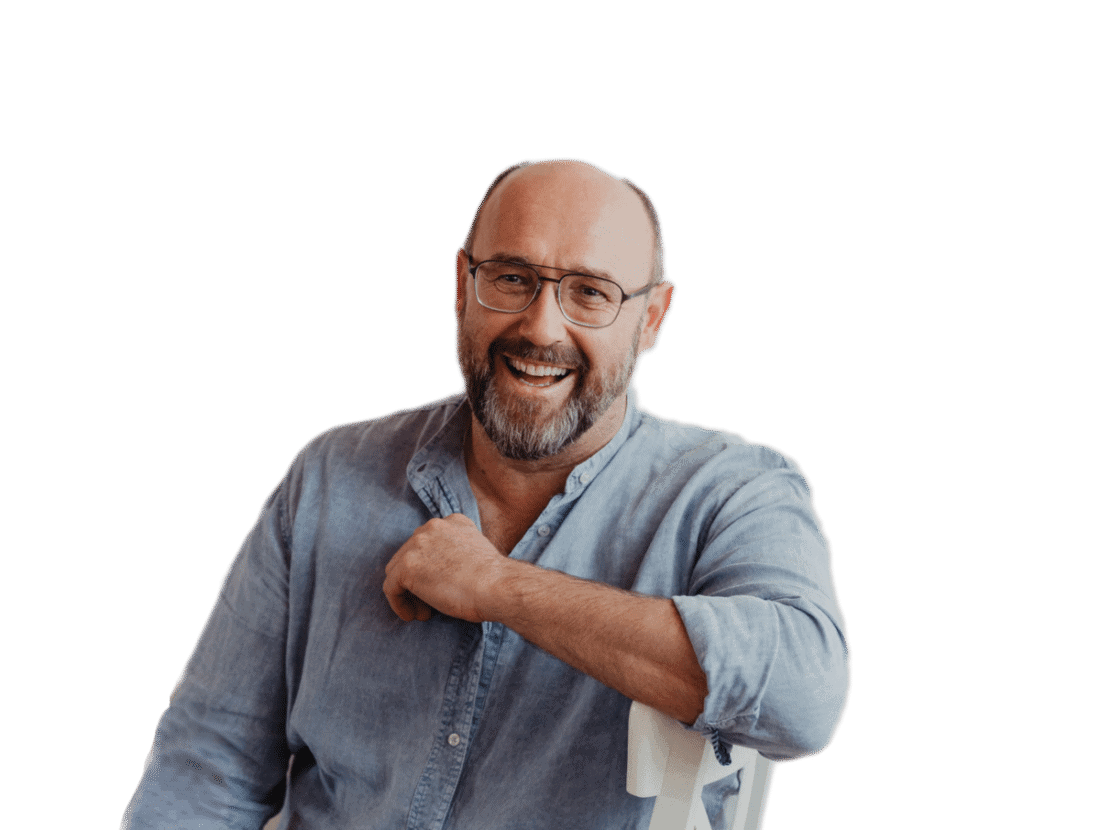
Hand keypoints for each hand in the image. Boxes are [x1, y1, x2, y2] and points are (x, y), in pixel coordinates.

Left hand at [382, 513, 507, 622]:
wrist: (497, 587)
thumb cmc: (493, 582)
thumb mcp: (477, 555)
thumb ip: (456, 555)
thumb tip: (440, 575)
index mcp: (453, 522)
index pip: (429, 544)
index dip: (430, 569)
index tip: (439, 587)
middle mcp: (432, 526)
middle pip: (410, 555)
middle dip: (417, 581)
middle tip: (430, 604)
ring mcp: (417, 544)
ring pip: (398, 570)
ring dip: (408, 593)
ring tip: (423, 612)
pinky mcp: (407, 566)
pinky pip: (391, 587)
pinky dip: (398, 604)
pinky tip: (413, 615)